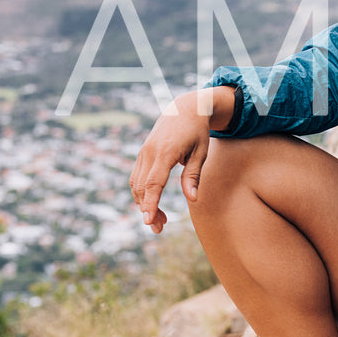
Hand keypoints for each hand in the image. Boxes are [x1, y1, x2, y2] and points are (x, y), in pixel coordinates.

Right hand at [128, 87, 233, 233]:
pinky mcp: (142, 154)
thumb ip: (194, 175)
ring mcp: (143, 152)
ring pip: (136, 184)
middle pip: (142, 188)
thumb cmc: (197, 131)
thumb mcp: (201, 151)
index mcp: (165, 152)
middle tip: (159, 228)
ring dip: (143, 204)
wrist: (184, 108)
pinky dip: (141, 193)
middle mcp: (149, 153)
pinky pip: (136, 177)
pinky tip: (150, 204)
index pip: (153, 183)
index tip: (148, 221)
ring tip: (158, 220)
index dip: (150, 203)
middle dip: (148, 210)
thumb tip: (193, 199)